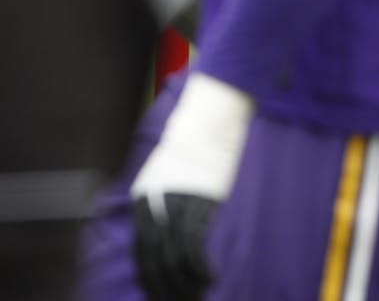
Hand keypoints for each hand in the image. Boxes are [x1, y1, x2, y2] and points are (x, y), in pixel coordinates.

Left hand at [131, 73, 254, 299]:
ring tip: (197, 297)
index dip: (152, 281)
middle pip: (155, 262)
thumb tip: (171, 231)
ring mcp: (177, 205)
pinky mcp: (199, 203)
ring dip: (184, 286)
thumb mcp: (168, 174)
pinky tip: (210, 279)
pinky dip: (200, 269)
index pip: (142, 254)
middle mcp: (154, 207)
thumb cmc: (196, 146)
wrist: (210, 120)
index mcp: (143, 201)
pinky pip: (194, 246)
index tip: (164, 297)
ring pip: (172, 260)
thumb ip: (165, 201)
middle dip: (167, 290)